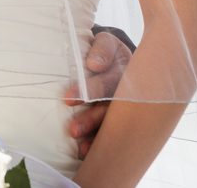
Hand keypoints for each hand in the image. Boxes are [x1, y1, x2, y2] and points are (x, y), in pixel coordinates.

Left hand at [64, 32, 131, 157]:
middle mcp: (128, 95)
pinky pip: (112, 133)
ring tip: (81, 148)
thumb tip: (94, 64)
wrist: (116, 59)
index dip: (90, 90)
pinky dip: (99, 143)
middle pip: (111, 109)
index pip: (108, 82)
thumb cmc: (106, 52)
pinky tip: (86, 153)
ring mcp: (126, 110)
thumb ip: (102, 49)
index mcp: (126, 74)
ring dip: (96, 135)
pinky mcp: (121, 121)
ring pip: (112, 124)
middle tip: (73, 130)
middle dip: (92, 119)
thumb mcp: (107, 43)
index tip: (68, 98)